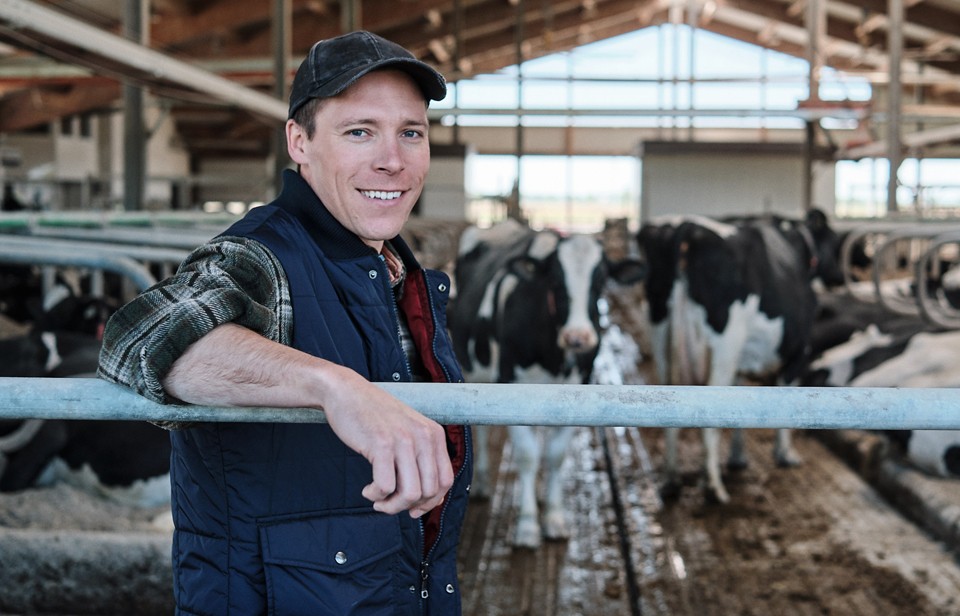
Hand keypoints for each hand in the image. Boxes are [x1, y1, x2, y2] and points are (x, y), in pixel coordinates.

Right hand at [321, 367, 453, 517]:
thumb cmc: (374, 418)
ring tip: (378, 500)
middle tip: (388, 503)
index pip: (446, 481)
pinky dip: (375, 496)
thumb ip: (421, 459)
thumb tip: (428, 501)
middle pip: (429, 492)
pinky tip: (367, 490)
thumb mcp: (408, 433)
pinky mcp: (381, 444)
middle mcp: (424, 436)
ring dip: (392, 506)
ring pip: (410, 494)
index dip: (430, 502)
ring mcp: (404, 440)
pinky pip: (385, 487)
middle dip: (408, 506)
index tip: (412, 508)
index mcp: (434, 434)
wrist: (347, 392)